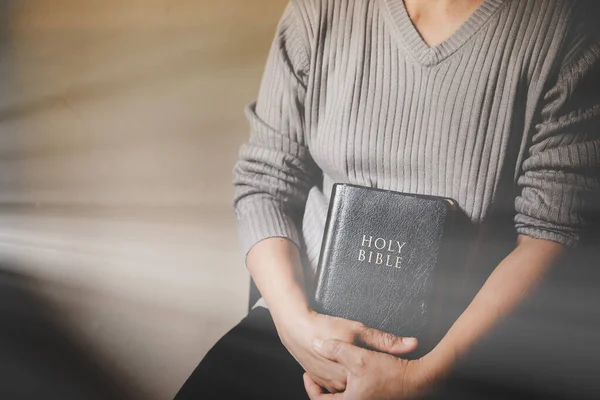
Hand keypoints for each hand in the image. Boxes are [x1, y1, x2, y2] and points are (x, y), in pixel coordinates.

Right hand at [275, 311, 417, 393]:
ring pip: (347, 389)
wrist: (295, 327)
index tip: (397, 373)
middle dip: (374, 382)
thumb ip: (386, 341)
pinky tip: (348, 367)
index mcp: (350, 379)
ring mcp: (327, 383)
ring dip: (357, 383)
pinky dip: (343, 378)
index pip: (379, 386)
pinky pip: (333, 385)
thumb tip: (413, 344)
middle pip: (361, 389)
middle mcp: (338, 386)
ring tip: (368, 371)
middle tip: (385, 370)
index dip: (391, 379)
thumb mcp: (359, 331)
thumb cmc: (326, 328)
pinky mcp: (318, 378)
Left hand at [303, 338, 438, 399]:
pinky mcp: (377, 399)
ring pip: (345, 398)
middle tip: (314, 375)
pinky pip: (356, 396)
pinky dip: (349, 388)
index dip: (311, 389)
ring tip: (330, 372)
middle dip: (323, 389)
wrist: (420, 380)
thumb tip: (316, 343)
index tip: (307, 376)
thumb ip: (336, 348)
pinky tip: (351, 374)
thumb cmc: (390, 371)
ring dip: (336, 388)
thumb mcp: (359, 354)